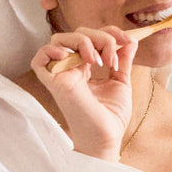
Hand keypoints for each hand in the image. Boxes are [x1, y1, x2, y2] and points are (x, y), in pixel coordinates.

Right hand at [31, 26, 137, 161]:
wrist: (107, 138)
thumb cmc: (111, 117)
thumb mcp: (121, 82)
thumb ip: (123, 60)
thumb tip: (131, 40)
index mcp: (84, 67)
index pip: (90, 36)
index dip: (109, 32)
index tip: (128, 41)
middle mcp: (71, 68)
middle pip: (77, 34)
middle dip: (101, 37)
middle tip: (112, 58)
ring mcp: (61, 74)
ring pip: (60, 39)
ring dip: (83, 41)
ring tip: (98, 61)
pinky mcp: (55, 83)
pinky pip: (40, 59)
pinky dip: (52, 51)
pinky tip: (70, 56)